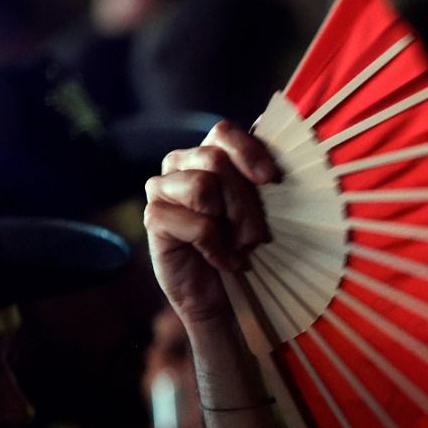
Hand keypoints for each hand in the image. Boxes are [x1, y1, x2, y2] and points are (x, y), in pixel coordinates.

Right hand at [143, 121, 280, 325]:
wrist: (224, 295)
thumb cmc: (246, 246)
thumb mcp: (261, 209)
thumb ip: (260, 178)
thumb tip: (272, 151)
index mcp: (208, 154)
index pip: (223, 132)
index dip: (249, 151)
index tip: (271, 180)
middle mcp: (180, 164)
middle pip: (216, 159)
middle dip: (245, 202)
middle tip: (254, 235)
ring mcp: (162, 189)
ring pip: (204, 185)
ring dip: (233, 224)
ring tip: (237, 246)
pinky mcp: (154, 218)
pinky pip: (198, 224)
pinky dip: (218, 248)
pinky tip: (222, 261)